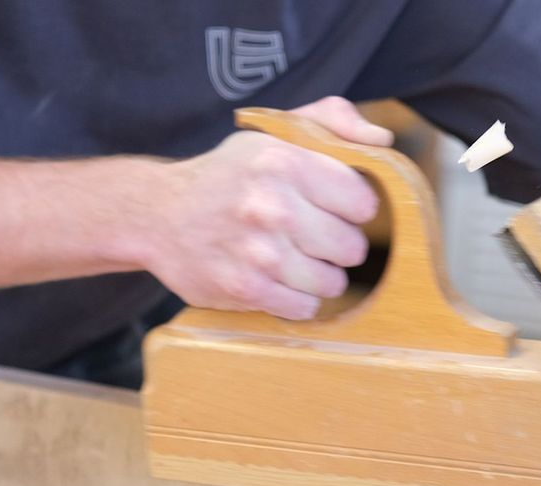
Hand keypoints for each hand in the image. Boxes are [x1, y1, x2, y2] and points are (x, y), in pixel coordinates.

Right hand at [142, 97, 393, 319]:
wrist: (157, 214)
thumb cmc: (228, 174)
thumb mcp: (274, 132)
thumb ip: (333, 121)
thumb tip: (383, 138)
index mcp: (284, 163)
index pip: (363, 202)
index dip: (352, 208)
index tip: (333, 207)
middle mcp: (272, 206)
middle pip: (352, 248)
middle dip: (337, 244)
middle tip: (310, 235)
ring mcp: (258, 252)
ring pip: (332, 283)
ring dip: (318, 275)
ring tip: (292, 257)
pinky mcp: (245, 289)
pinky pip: (304, 308)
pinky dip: (296, 298)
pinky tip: (277, 278)